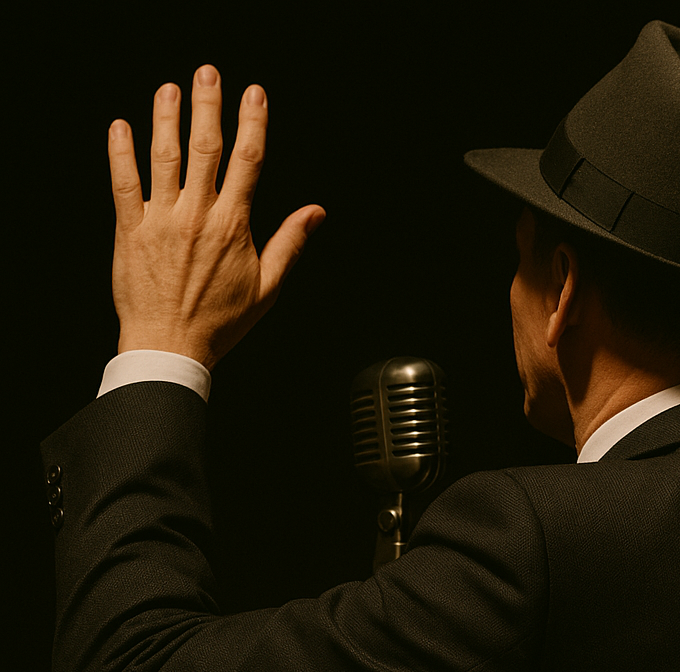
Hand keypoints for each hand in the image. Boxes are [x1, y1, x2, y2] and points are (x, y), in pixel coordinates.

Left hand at [108, 64, 324, 368]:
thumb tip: (315, 213)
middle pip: (205, 147)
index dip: (252, 123)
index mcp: (233, 226)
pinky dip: (120, 152)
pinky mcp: (131, 229)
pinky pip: (124, 182)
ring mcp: (162, 220)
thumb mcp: (267, 287)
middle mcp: (198, 216)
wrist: (170, 346)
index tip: (253, 95)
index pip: (247, 162)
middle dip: (208, 105)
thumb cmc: (220, 322)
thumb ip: (290, 244)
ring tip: (169, 90)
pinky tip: (120, 127)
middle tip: (208, 74)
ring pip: (164, 156)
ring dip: (166, 117)